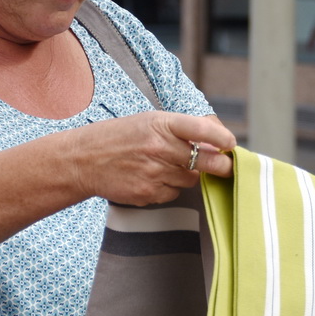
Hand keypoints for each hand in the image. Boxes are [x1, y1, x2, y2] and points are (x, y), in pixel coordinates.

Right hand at [72, 112, 234, 205]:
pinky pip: (174, 193)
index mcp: (160, 123)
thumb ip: (180, 131)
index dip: (221, 138)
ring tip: (166, 166)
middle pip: (205, 162)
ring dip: (188, 175)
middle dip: (221, 166)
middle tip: (227, 167)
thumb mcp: (148, 122)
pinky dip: (170, 188)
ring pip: (191, 180)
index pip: (201, 129)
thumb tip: (215, 144)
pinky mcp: (147, 193)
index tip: (231, 144)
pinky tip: (151, 178)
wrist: (82, 160)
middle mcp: (158, 147)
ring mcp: (153, 172)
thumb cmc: (119, 137)